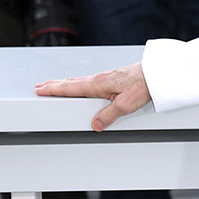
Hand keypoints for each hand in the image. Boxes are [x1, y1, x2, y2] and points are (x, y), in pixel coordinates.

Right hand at [35, 61, 151, 131]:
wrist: (158, 73)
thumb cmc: (144, 85)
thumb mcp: (125, 105)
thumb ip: (108, 116)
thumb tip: (95, 125)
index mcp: (98, 84)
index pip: (70, 88)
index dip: (54, 89)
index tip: (40, 89)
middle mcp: (100, 78)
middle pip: (72, 82)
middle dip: (55, 84)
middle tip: (40, 86)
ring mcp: (107, 76)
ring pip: (81, 80)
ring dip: (66, 83)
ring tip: (56, 85)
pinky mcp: (114, 77)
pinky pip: (90, 80)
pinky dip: (79, 82)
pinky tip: (81, 84)